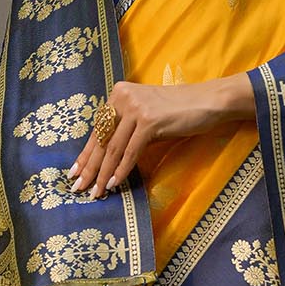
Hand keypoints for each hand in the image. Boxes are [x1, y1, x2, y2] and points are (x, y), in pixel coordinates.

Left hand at [69, 74, 253, 196]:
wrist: (208, 101)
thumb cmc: (179, 112)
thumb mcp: (147, 116)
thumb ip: (127, 130)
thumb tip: (106, 159)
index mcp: (119, 93)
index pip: (98, 129)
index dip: (86, 153)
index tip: (75, 172)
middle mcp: (123, 97)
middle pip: (102, 139)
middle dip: (90, 167)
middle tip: (78, 187)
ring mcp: (136, 108)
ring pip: (113, 148)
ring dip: (103, 174)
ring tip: (95, 192)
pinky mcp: (149, 121)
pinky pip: (131, 151)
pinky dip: (122, 170)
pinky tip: (114, 183)